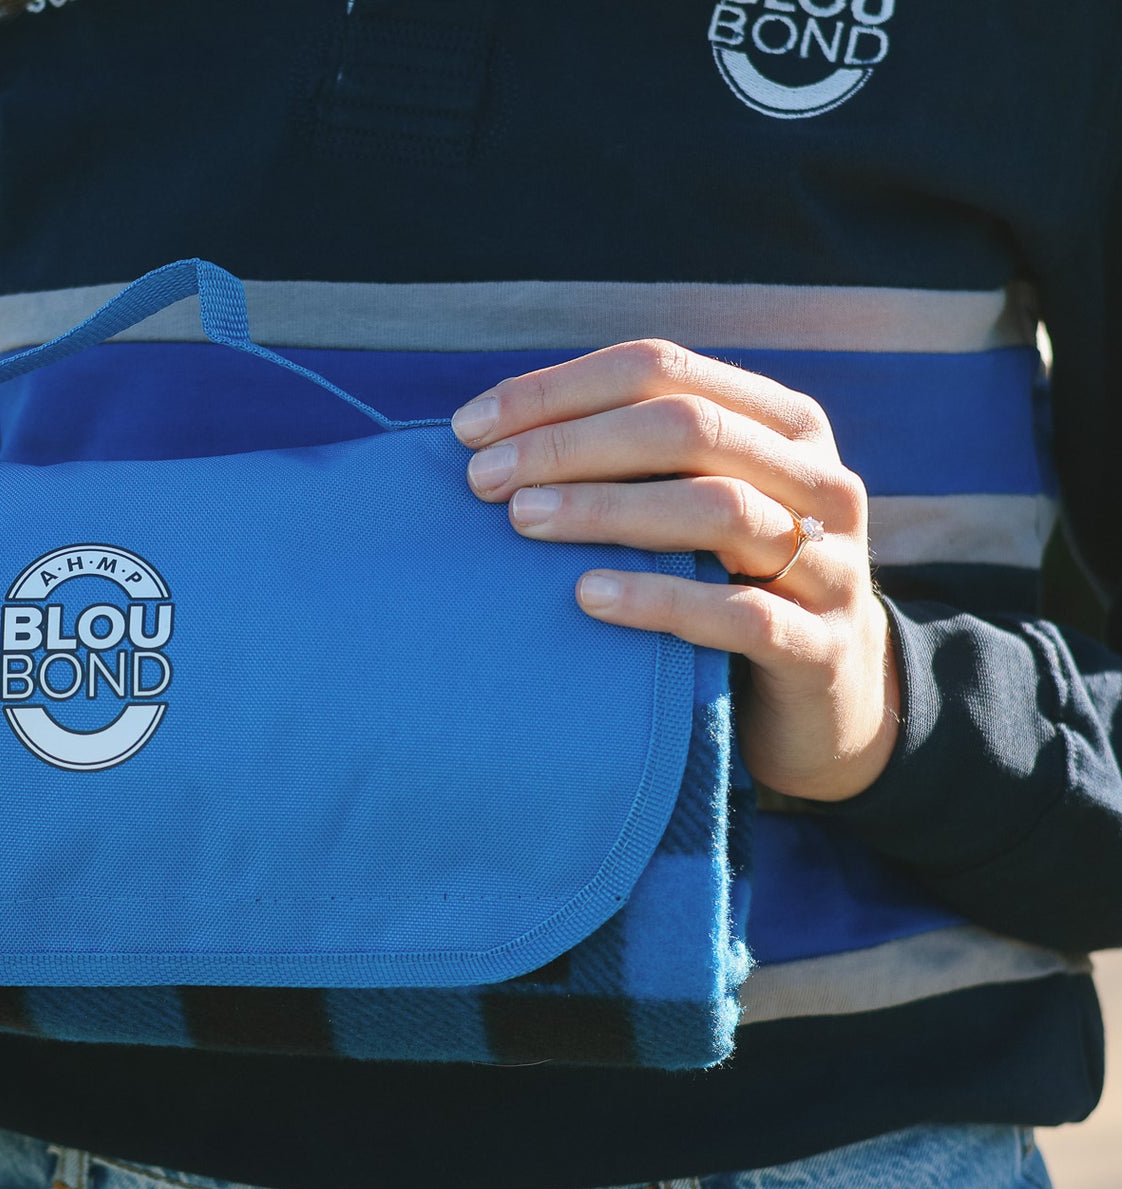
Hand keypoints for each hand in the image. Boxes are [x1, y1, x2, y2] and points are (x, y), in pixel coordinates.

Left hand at [450, 339, 899, 802]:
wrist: (822, 705)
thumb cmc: (723, 585)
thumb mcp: (686, 507)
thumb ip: (624, 460)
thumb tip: (485, 433)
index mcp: (782, 425)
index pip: (661, 369)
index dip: (558, 390)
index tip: (468, 428)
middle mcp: (820, 480)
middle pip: (688, 428)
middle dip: (571, 445)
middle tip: (483, 478)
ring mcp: (833, 565)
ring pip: (720, 509)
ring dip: (606, 509)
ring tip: (522, 520)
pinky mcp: (823, 648)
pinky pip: (741, 614)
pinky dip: (658, 599)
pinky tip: (586, 595)